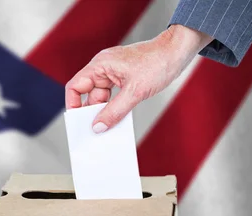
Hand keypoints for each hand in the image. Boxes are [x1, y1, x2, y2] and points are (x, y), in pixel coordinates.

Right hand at [64, 24, 212, 132]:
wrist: (178, 52)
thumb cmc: (158, 62)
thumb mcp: (134, 92)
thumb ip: (114, 112)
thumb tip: (98, 126)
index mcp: (100, 65)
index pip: (75, 86)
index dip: (73, 104)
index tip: (78, 120)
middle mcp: (103, 67)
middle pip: (88, 93)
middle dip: (92, 111)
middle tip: (96, 128)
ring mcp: (113, 72)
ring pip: (101, 96)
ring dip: (105, 110)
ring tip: (110, 124)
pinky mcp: (123, 77)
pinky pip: (113, 95)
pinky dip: (114, 106)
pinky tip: (120, 116)